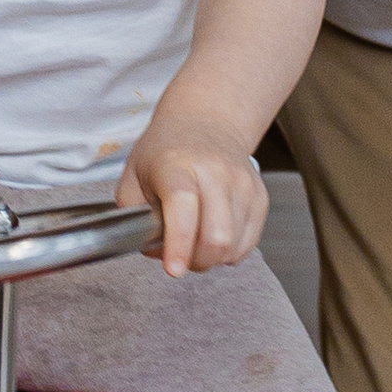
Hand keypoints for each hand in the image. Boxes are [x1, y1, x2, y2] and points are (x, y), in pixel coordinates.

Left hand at [117, 131, 266, 275]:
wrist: (206, 123)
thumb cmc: (166, 152)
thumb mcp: (132, 175)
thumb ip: (131, 215)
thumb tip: (151, 248)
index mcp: (177, 165)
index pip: (183, 206)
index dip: (179, 243)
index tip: (173, 269)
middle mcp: (215, 171)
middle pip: (217, 236)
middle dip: (196, 261)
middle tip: (182, 256)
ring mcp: (242, 183)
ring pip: (234, 245)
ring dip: (213, 258)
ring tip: (197, 242)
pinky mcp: (259, 195)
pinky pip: (249, 243)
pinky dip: (230, 252)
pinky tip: (215, 235)